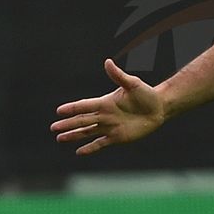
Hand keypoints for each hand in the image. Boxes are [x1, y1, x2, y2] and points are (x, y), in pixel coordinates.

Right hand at [51, 59, 165, 154]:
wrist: (159, 108)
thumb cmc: (146, 94)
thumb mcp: (133, 84)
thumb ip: (118, 75)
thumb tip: (107, 61)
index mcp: (105, 102)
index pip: (85, 106)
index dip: (72, 108)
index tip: (59, 111)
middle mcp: (104, 115)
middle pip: (82, 120)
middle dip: (68, 124)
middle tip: (53, 127)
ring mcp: (109, 127)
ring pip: (87, 132)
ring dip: (74, 135)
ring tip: (60, 138)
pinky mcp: (117, 137)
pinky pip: (100, 143)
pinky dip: (90, 148)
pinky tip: (79, 152)